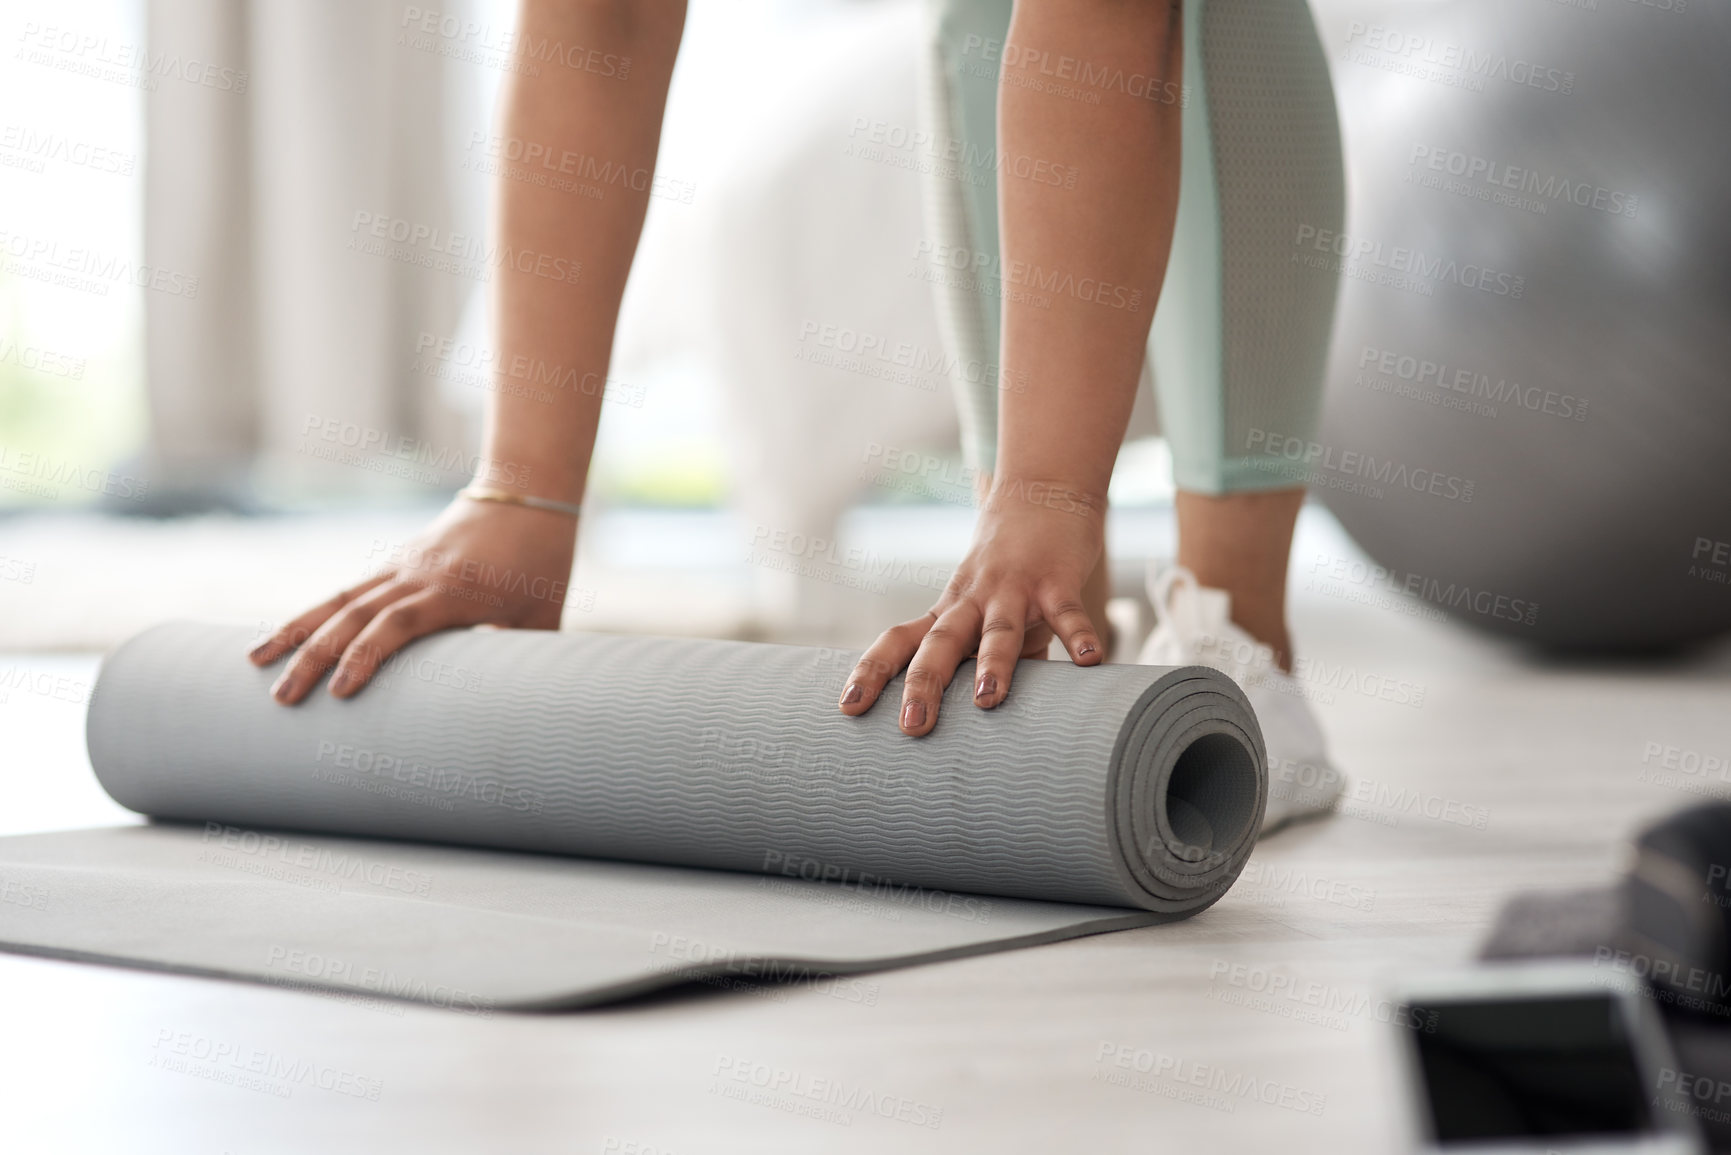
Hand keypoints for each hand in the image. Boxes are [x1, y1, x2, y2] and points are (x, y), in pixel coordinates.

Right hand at [248, 497, 577, 703]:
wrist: (526, 498)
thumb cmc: (542, 567)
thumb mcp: (542, 616)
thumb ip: (518, 656)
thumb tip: (492, 692)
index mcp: (457, 591)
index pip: (400, 624)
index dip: (368, 655)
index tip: (341, 692)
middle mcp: (419, 576)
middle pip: (355, 615)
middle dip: (315, 658)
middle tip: (282, 700)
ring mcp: (401, 566)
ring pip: (338, 598)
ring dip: (295, 631)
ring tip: (255, 663)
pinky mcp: (394, 563)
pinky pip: (346, 589)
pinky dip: (313, 612)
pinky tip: (282, 636)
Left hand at [839, 479, 1105, 735]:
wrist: (1041, 495)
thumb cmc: (1010, 575)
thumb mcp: (987, 617)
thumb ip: (986, 666)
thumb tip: (988, 726)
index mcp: (947, 613)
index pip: (898, 641)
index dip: (871, 672)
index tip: (848, 709)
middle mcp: (971, 601)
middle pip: (940, 642)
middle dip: (924, 684)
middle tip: (912, 726)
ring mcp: (1013, 589)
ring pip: (998, 629)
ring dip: (992, 662)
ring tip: (986, 699)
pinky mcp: (1056, 580)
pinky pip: (1067, 610)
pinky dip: (1079, 635)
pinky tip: (1090, 661)